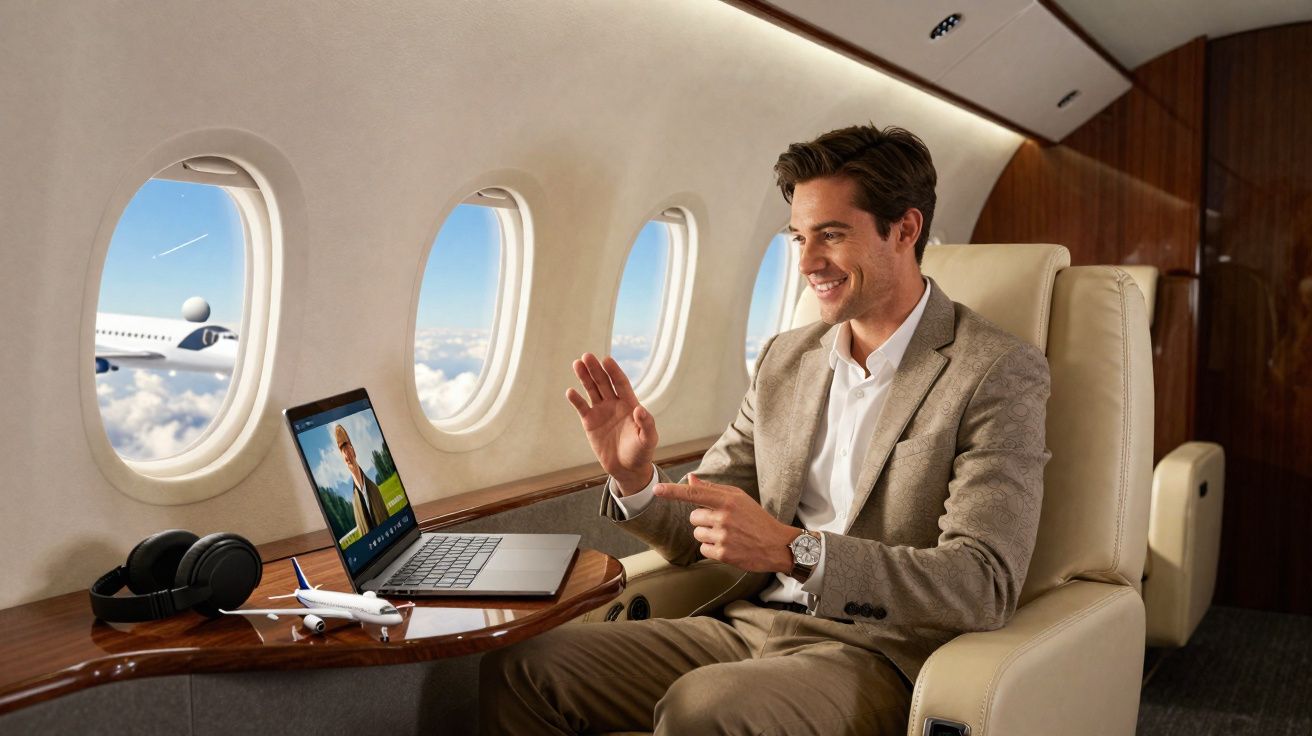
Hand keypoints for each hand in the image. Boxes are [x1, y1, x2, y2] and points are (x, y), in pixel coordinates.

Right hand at [566, 353, 656, 493]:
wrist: (627, 468)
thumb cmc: (641, 453)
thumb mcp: (648, 439)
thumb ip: (646, 424)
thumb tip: (640, 410)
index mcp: (630, 404)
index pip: (621, 383)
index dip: (614, 371)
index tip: (607, 360)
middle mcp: (615, 404)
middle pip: (604, 382)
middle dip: (596, 369)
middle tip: (587, 356)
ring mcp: (601, 412)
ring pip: (592, 390)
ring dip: (585, 377)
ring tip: (577, 364)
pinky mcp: (590, 423)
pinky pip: (582, 408)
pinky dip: (576, 400)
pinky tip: (570, 391)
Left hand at [654, 475, 796, 572]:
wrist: (777, 545)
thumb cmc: (757, 519)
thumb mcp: (739, 498)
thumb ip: (713, 490)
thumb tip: (690, 479)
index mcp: (728, 500)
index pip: (695, 494)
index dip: (673, 492)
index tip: (657, 490)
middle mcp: (724, 517)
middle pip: (693, 517)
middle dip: (704, 520)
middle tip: (724, 523)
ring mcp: (724, 537)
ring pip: (697, 534)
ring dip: (707, 535)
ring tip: (727, 535)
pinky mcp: (724, 554)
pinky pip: (703, 549)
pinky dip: (712, 549)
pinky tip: (728, 546)